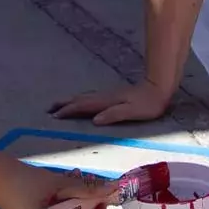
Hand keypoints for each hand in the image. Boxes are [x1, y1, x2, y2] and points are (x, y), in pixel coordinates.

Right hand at [2, 166, 108, 208]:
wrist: (0, 179)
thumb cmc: (27, 182)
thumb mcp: (61, 185)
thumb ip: (89, 190)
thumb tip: (114, 190)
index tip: (99, 200)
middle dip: (88, 207)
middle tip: (89, 183)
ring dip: (80, 202)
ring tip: (77, 178)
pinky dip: (70, 205)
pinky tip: (67, 186)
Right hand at [49, 80, 171, 125]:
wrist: (159, 88)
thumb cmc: (149, 104)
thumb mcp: (133, 111)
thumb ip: (114, 115)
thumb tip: (95, 120)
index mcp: (107, 102)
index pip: (84, 107)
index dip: (69, 111)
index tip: (55, 116)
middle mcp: (105, 97)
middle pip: (80, 100)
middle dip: (64, 104)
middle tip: (49, 109)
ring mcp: (109, 95)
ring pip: (85, 98)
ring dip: (70, 101)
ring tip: (59, 105)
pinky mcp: (113, 96)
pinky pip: (91, 98)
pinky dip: (81, 100)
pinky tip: (82, 102)